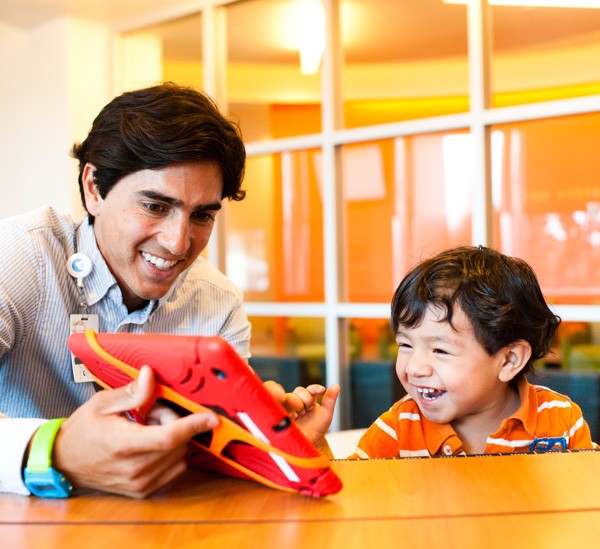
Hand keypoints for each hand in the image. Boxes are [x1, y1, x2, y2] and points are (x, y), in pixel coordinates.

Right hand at [53, 366, 218, 497]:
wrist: (65, 461)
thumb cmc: (83, 430)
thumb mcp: (103, 403)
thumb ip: (132, 391)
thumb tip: (151, 375)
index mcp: (123, 444)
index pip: (168, 437)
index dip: (194, 426)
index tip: (211, 418)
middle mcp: (134, 468)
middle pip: (178, 442)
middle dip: (173, 422)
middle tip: (151, 413)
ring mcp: (140, 483)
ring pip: (180, 455)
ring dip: (173, 439)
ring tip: (147, 429)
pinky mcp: (144, 490)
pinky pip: (175, 468)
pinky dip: (172, 453)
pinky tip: (151, 445)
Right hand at [286, 384, 339, 455]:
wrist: (309, 444)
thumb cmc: (317, 429)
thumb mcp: (326, 414)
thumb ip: (330, 400)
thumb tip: (336, 386)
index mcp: (308, 400)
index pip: (309, 389)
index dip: (314, 388)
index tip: (321, 390)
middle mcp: (298, 402)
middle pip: (298, 390)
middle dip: (305, 397)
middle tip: (308, 409)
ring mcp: (289, 407)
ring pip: (289, 396)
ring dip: (296, 402)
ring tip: (300, 413)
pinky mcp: (280, 414)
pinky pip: (279, 406)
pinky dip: (286, 408)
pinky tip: (291, 414)